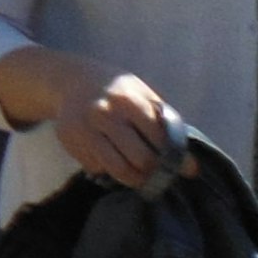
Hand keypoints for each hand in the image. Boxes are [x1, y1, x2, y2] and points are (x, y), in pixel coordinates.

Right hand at [45, 59, 178, 183]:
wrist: (72, 80)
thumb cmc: (119, 90)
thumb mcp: (144, 95)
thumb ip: (165, 123)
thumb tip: (189, 163)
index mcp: (128, 100)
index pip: (159, 139)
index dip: (177, 158)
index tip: (187, 170)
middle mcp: (104, 114)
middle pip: (141, 159)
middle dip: (156, 172)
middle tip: (161, 175)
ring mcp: (84, 127)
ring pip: (118, 169)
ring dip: (134, 178)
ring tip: (141, 176)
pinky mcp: (69, 139)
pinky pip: (96, 166)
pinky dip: (107, 168)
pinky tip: (111, 156)